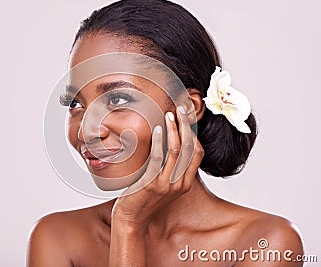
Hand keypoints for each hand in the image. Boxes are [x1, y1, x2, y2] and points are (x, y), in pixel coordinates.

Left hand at [111, 104, 204, 227]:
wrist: (130, 219)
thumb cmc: (144, 199)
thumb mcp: (164, 184)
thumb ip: (171, 168)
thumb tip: (171, 143)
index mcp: (185, 183)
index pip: (198, 153)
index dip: (195, 133)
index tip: (188, 117)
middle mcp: (179, 184)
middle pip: (190, 148)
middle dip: (186, 125)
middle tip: (180, 109)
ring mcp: (166, 185)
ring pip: (176, 151)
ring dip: (174, 129)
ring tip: (169, 115)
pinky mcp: (151, 184)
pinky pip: (158, 158)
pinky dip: (159, 141)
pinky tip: (158, 129)